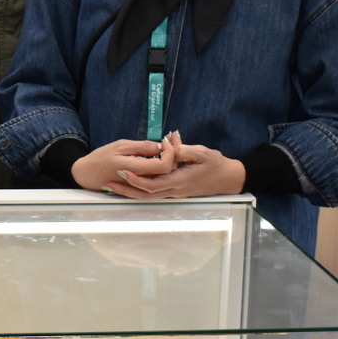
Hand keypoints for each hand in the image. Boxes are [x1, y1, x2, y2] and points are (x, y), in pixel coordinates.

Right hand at [71, 138, 174, 191]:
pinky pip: (157, 177)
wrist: (88, 174)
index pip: (164, 165)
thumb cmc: (101, 158)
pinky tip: (157, 154)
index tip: (164, 140)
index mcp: (136, 170)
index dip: (169, 152)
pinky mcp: (141, 186)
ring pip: (164, 175)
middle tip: (167, 139)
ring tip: (163, 145)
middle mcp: (142, 181)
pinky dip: (161, 165)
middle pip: (168, 171)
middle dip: (172, 154)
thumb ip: (142, 147)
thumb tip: (160, 146)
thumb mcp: (120, 146)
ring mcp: (142, 185)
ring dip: (168, 160)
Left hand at [104, 131, 245, 197]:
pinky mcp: (175, 192)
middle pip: (145, 194)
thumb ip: (184, 149)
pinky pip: (153, 194)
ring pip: (148, 196)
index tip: (122, 170)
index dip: (136, 179)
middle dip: (126, 189)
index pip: (153, 184)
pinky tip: (129, 186)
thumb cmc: (216, 164)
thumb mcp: (202, 152)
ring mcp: (175, 193)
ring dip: (130, 192)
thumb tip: (168, 142)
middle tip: (108, 183)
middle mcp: (175, 190)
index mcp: (179, 181)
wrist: (229, 179)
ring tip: (112, 187)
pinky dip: (139, 191)